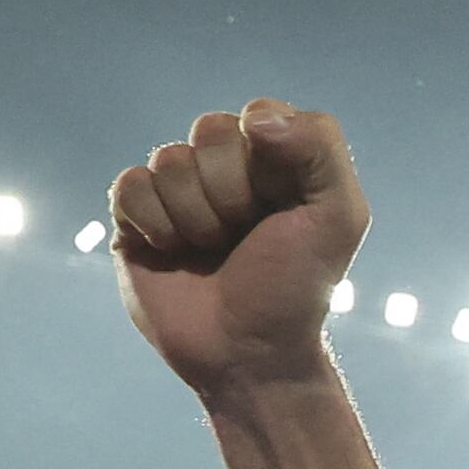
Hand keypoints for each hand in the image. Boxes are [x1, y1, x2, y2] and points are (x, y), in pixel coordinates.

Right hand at [108, 103, 369, 403]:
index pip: (257, 116)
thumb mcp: (338, 217)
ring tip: (212, 251)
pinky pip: (130, 185)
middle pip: (209, 130)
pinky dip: (156, 225)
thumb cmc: (296, 288)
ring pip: (169, 160)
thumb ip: (321, 147)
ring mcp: (177, 189)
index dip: (266, 166)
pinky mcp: (135, 216)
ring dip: (196, 217)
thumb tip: (254, 117)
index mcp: (273, 158)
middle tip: (243, 236)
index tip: (281, 209)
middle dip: (231, 193)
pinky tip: (173, 254)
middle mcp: (222, 165)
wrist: (248, 353)